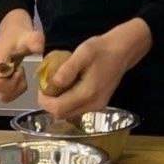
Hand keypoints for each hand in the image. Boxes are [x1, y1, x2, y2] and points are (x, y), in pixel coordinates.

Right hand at [0, 13, 44, 102]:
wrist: (12, 33)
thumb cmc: (20, 36)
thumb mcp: (30, 36)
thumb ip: (35, 41)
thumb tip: (39, 48)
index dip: (10, 83)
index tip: (19, 70)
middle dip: (14, 86)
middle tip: (21, 71)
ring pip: (0, 94)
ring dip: (14, 88)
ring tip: (18, 73)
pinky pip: (2, 93)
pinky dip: (12, 88)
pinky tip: (16, 75)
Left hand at [37, 19, 151, 121]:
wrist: (123, 51)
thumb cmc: (102, 49)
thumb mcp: (83, 53)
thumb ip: (68, 69)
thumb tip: (53, 82)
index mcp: (88, 93)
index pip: (58, 108)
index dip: (44, 101)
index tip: (40, 87)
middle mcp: (93, 105)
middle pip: (62, 114)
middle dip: (50, 103)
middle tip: (46, 86)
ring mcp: (97, 106)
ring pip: (69, 113)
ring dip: (58, 103)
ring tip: (56, 85)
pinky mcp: (99, 104)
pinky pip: (77, 109)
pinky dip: (68, 101)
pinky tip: (68, 86)